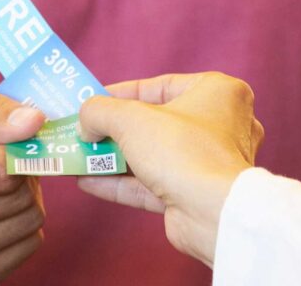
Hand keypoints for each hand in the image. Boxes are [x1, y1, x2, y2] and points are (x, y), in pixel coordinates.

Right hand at [0, 75, 46, 284]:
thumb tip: (34, 123)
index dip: (18, 146)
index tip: (10, 133)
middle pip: (15, 202)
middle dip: (25, 170)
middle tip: (8, 152)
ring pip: (26, 228)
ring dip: (27, 197)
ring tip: (3, 177)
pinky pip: (24, 253)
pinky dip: (25, 226)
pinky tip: (4, 206)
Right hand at [77, 72, 263, 268]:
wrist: (215, 215)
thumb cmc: (182, 150)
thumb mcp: (131, 119)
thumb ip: (100, 111)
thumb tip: (85, 121)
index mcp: (217, 92)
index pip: (161, 86)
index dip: (123, 92)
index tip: (95, 99)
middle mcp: (219, 124)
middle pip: (156, 122)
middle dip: (116, 129)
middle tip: (87, 130)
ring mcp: (208, 163)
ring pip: (153, 155)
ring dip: (115, 157)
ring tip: (81, 155)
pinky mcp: (195, 196)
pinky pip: (153, 183)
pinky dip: (122, 182)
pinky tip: (88, 181)